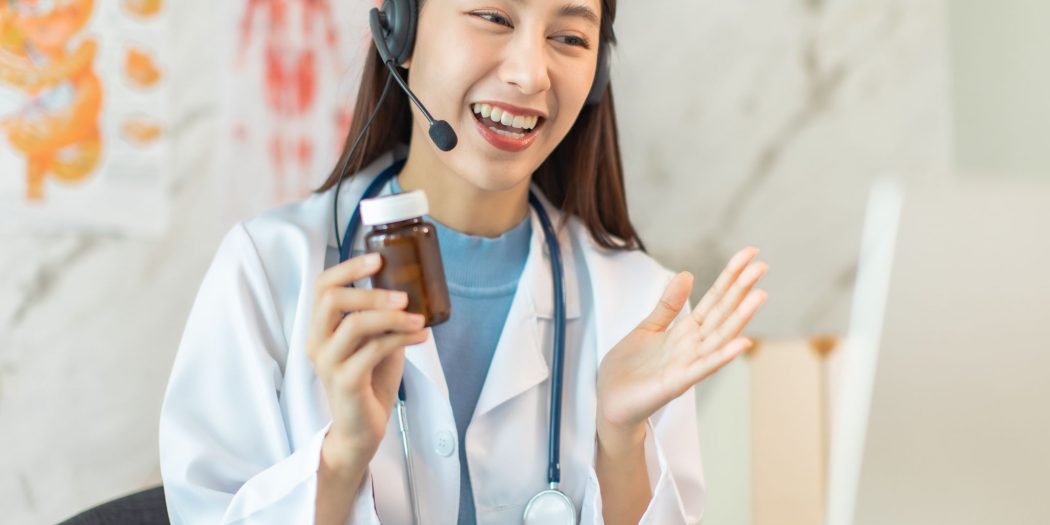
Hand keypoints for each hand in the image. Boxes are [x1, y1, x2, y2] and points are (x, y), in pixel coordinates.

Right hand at [306, 253, 428, 474]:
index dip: (348, 268)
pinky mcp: (345, 382)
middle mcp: (317, 342)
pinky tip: (421, 335)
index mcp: (321, 328)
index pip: (322, 286)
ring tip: (419, 318)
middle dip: (371, 292)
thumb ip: (381, 316)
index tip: (377, 259)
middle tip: (404, 295)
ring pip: (355, 324)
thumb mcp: (375, 340)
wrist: (362, 429)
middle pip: (332, 300)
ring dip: (392, 317)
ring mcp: (328, 363)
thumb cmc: (369, 380)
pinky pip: (373, 350)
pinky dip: (402, 338)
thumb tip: (410, 286)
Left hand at [596, 247, 767, 449]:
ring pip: (719, 337)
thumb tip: (688, 274)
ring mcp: (687, 365)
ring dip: (740, 318)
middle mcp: (693, 346)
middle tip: (762, 266)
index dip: (731, 276)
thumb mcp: (648, 328)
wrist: (610, 402)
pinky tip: (741, 343)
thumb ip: (668, 305)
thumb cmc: (629, 368)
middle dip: (741, 290)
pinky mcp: (676, 383)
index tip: (750, 253)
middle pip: (722, 313)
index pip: (714, 299)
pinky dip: (722, 356)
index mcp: (686, 331)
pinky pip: (702, 368)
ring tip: (759, 296)